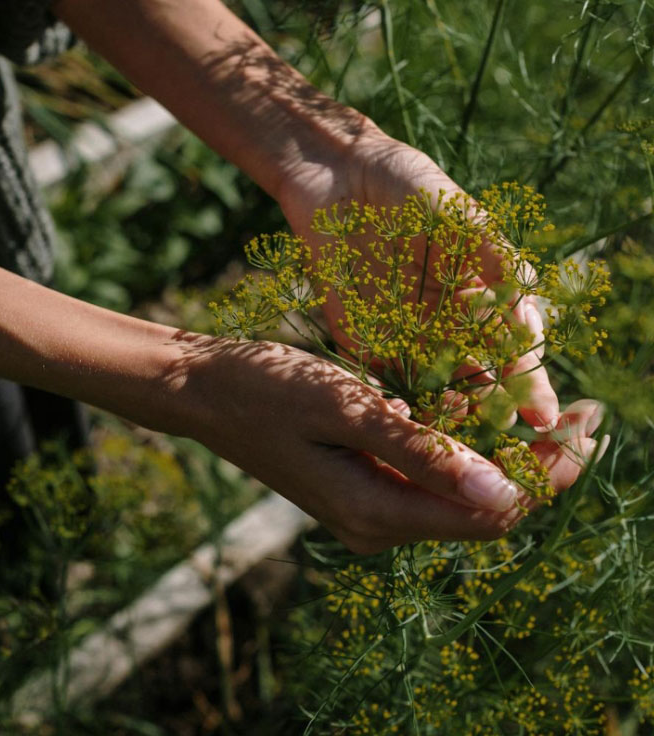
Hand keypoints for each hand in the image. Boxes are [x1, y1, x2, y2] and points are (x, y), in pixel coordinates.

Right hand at [164, 333, 600, 553]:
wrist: (205, 392)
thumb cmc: (267, 389)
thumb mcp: (346, 410)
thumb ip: (422, 453)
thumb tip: (504, 492)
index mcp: (377, 511)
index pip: (492, 510)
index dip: (550, 473)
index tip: (592, 426)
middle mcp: (379, 524)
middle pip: (484, 509)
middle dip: (540, 466)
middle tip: (585, 414)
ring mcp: (369, 510)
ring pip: (461, 494)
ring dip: (506, 457)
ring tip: (545, 411)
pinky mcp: (362, 487)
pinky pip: (431, 480)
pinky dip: (464, 451)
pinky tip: (479, 413)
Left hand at [277, 130, 558, 431]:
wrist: (338, 177)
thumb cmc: (408, 185)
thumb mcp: (459, 212)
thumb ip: (494, 256)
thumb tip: (530, 307)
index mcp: (477, 296)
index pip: (512, 349)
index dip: (529, 382)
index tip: (544, 416)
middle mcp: (444, 322)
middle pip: (477, 377)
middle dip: (493, 408)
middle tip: (505, 433)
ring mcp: (402, 333)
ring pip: (432, 386)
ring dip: (448, 413)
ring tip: (462, 434)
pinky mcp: (360, 337)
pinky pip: (380, 377)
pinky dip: (395, 402)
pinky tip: (411, 423)